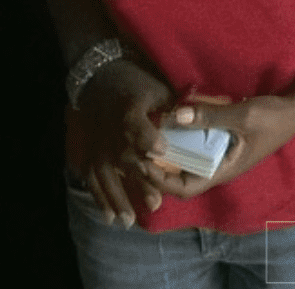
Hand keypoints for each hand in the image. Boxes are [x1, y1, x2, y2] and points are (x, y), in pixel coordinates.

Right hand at [70, 60, 173, 225]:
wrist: (101, 81)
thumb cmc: (138, 85)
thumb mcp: (157, 89)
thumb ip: (173, 109)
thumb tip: (195, 124)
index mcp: (130, 110)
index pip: (136, 125)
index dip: (147, 137)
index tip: (161, 150)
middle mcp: (110, 130)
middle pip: (124, 157)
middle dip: (139, 180)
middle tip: (155, 203)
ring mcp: (97, 144)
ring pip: (107, 175)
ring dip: (118, 198)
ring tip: (131, 220)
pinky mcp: (90, 154)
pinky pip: (93, 179)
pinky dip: (101, 198)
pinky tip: (110, 218)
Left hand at [156, 92, 294, 199]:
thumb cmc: (272, 118)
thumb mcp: (242, 116)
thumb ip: (210, 115)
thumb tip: (175, 115)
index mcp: (223, 170)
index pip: (184, 188)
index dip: (160, 179)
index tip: (143, 161)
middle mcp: (219, 165)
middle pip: (182, 174)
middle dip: (161, 163)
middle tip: (141, 146)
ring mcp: (222, 152)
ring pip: (189, 158)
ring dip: (172, 147)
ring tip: (154, 131)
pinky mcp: (225, 139)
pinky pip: (199, 143)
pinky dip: (186, 134)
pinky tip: (178, 117)